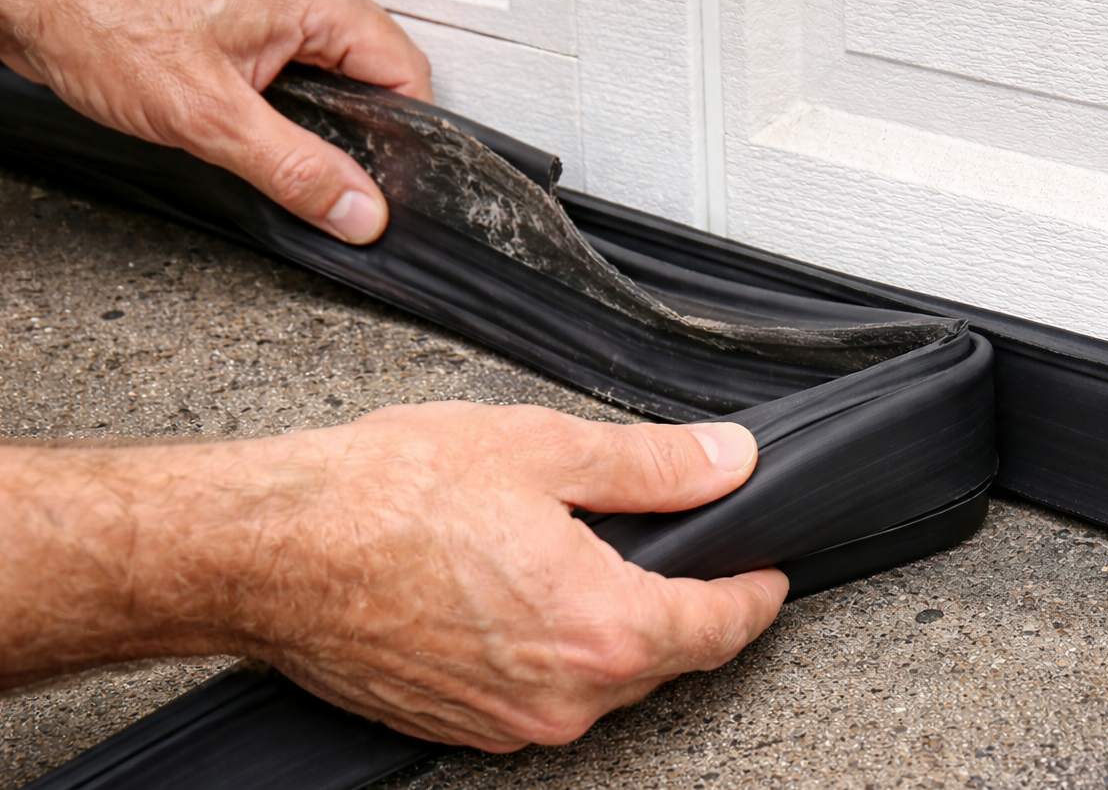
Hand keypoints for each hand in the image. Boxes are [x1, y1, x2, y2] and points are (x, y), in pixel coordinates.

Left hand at [0, 0, 430, 242]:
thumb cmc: (93, 18)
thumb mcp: (208, 119)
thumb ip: (295, 171)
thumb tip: (358, 212)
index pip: (405, 75)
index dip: (399, 141)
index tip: (378, 185)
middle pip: (373, 70)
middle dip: (352, 128)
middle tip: (318, 167)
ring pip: (332, 64)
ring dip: (311, 110)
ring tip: (269, 135)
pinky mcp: (237, 0)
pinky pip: (291, 52)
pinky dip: (278, 90)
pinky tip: (243, 109)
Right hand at [0, 404, 787, 750]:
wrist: (270, 551)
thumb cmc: (389, 496)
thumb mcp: (544, 450)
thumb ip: (654, 466)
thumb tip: (729, 463)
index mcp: (603, 630)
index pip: (723, 627)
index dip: (755, 593)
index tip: (767, 571)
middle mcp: (563, 697)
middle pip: (666, 658)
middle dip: (685, 606)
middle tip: (679, 548)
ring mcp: (508, 722)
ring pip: (603, 680)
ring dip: (616, 629)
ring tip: (589, 560)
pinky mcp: (461, 726)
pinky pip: (541, 693)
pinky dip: (556, 650)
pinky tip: (524, 595)